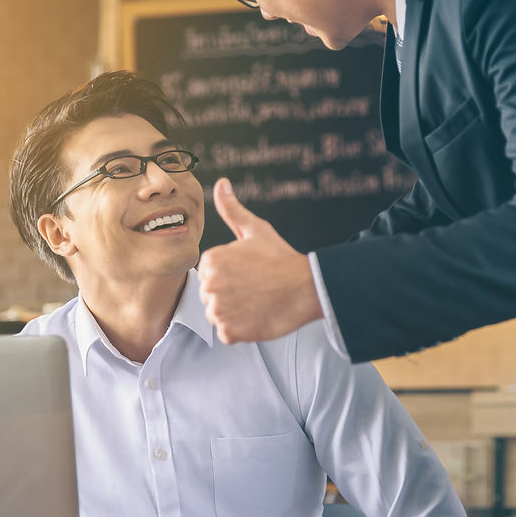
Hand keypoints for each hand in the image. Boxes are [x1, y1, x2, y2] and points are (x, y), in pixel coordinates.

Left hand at [198, 178, 322, 343]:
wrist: (306, 287)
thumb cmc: (281, 258)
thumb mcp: (255, 229)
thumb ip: (232, 209)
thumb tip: (221, 184)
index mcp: (210, 260)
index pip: (210, 274)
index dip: (231, 275)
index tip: (250, 274)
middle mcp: (209, 285)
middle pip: (211, 295)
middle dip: (229, 294)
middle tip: (255, 289)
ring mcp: (219, 310)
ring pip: (217, 315)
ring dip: (234, 312)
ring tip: (256, 302)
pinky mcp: (229, 331)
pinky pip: (227, 333)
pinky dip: (240, 328)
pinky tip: (257, 315)